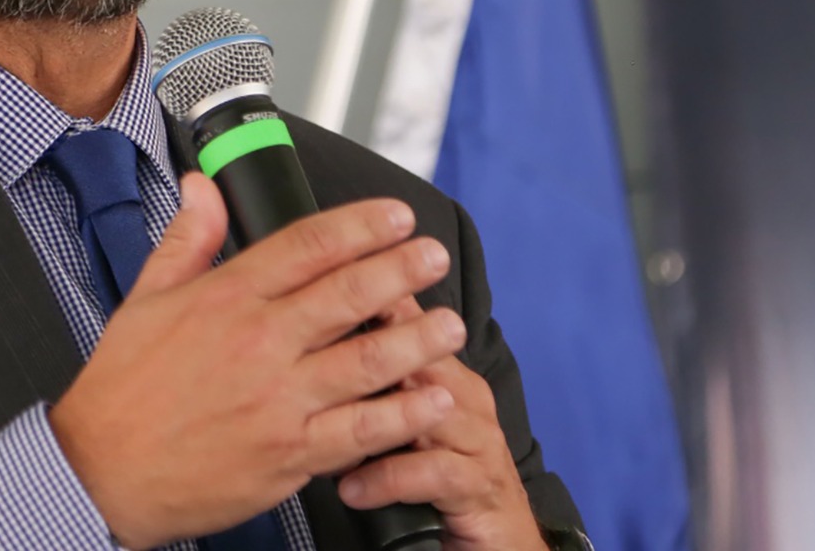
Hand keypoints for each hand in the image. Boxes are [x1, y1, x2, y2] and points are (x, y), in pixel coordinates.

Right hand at [49, 172, 466, 548]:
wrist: (100, 472)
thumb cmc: (121, 390)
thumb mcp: (144, 298)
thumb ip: (187, 239)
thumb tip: (203, 186)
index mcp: (225, 298)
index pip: (306, 245)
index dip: (360, 225)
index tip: (395, 215)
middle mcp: (258, 342)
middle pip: (348, 293)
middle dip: (403, 270)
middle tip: (434, 256)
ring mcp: (277, 400)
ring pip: (367, 359)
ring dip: (418, 338)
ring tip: (451, 324)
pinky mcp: (288, 454)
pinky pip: (361, 429)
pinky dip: (403, 413)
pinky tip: (433, 397)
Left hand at [334, 297, 547, 550]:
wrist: (501, 537)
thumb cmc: (439, 472)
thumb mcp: (406, 424)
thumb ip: (375, 387)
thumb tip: (313, 351)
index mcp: (446, 374)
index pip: (411, 321)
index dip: (371, 299)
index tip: (318, 288)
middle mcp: (466, 396)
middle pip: (423, 354)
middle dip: (373, 347)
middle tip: (315, 350)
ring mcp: (478, 440)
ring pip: (429, 408)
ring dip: (375, 418)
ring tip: (323, 428)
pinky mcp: (480, 487)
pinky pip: (433, 473)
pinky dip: (388, 480)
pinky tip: (350, 490)